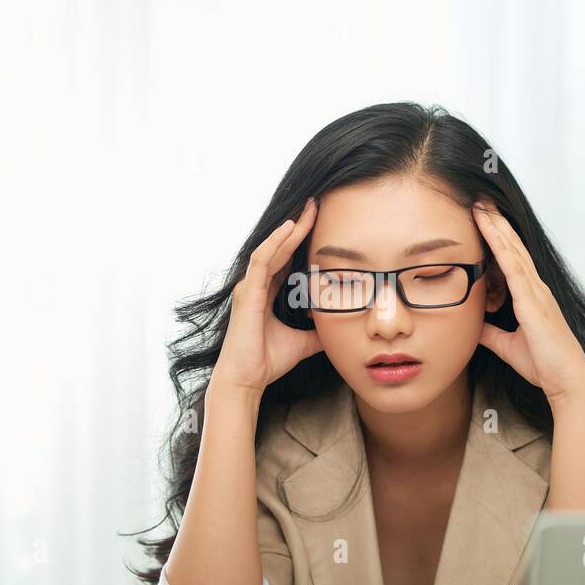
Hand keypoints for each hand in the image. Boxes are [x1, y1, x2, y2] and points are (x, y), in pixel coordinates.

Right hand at [211, 197, 324, 395]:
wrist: (248, 379)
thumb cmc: (268, 361)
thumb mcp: (303, 342)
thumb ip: (317, 332)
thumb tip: (336, 330)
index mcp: (267, 292)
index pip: (286, 258)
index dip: (301, 239)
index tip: (320, 222)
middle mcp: (256, 285)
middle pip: (279, 248)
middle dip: (298, 226)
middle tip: (316, 205)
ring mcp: (250, 287)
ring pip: (271, 249)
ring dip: (289, 229)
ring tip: (307, 210)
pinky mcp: (248, 292)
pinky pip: (262, 260)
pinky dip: (275, 243)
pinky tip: (289, 228)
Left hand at [472, 200, 584, 406]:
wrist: (566, 380)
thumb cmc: (544, 365)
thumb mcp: (508, 346)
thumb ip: (491, 333)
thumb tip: (473, 325)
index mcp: (531, 297)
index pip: (511, 259)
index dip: (498, 237)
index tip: (484, 218)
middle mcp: (535, 289)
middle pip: (512, 248)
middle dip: (496, 223)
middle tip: (480, 201)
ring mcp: (536, 293)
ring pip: (513, 251)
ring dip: (497, 228)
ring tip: (481, 207)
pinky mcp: (533, 302)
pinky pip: (514, 269)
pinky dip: (502, 248)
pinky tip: (491, 232)